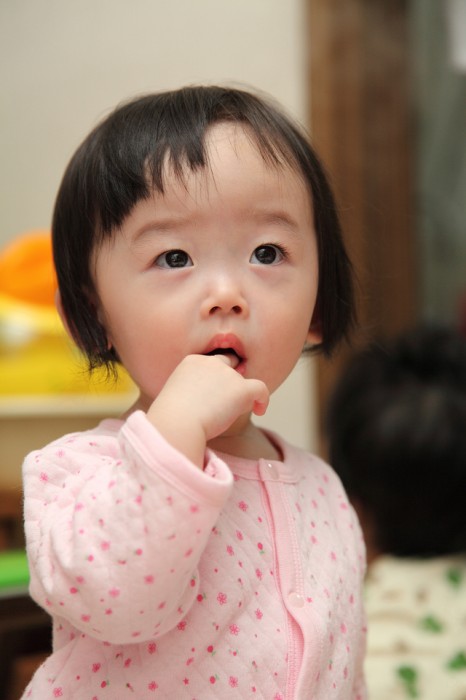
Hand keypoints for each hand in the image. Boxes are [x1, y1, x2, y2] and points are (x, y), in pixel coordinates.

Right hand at [146, 354, 268, 467]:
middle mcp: (211, 363)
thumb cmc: (171, 418)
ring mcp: (227, 374)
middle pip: (230, 366)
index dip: (216, 378)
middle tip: (227, 401)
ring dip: (238, 398)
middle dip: (230, 381)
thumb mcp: (175, 396)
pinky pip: (261, 389)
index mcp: (192, 361)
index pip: (211, 363)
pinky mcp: (241, 389)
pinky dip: (263, 400)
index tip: (214, 394)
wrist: (177, 423)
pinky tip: (259, 411)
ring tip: (228, 416)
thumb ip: (190, 392)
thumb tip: (200, 404)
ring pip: (242, 383)